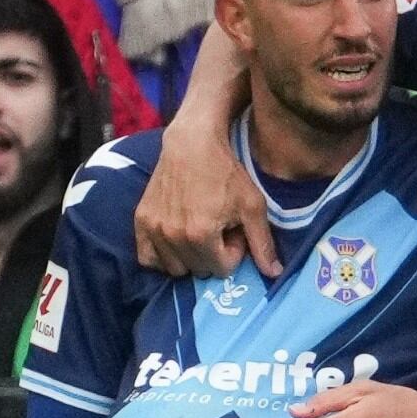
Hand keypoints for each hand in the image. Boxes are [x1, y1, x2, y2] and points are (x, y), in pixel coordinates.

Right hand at [135, 126, 278, 278]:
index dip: (233, 252)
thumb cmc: (226, 173)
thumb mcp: (253, 206)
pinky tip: (176, 241)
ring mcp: (154, 228)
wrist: (192, 143)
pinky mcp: (141, 220)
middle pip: (199, 270)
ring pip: (175, 268)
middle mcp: (173, 235)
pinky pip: (147, 258)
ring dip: (190, 257)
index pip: (222, 269)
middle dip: (213, 254)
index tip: (233, 230)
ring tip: (199, 230)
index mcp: (201, 234)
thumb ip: (263, 243)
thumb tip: (274, 274)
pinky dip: (162, 256)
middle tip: (217, 228)